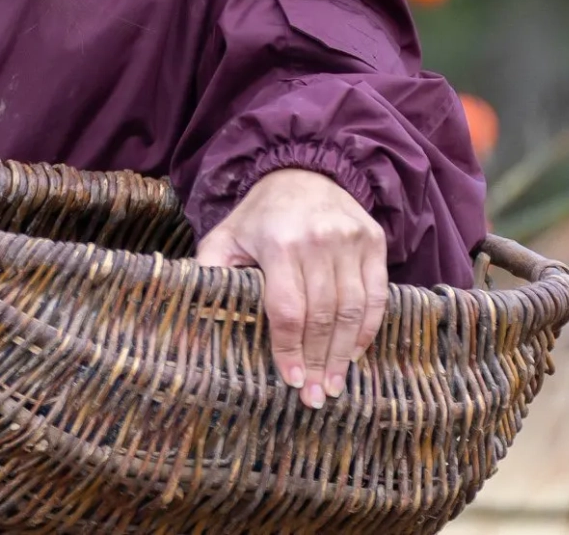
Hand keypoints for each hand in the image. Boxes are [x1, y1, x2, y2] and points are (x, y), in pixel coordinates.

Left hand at [195, 167, 386, 407]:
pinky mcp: (374, 241)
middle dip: (318, 362)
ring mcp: (350, 240)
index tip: (290, 380)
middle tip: (315, 397)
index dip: (289, 349)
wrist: (301, 172)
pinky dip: (368, 329)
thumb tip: (191, 315)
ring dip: (344, 354)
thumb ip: (210, 272)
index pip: (287, 308)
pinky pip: (377, 295)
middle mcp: (318, 240)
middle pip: (322, 316)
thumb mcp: (225, 236)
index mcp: (278, 241)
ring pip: (352, 311)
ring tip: (335, 384)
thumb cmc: (259, 216)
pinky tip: (355, 352)